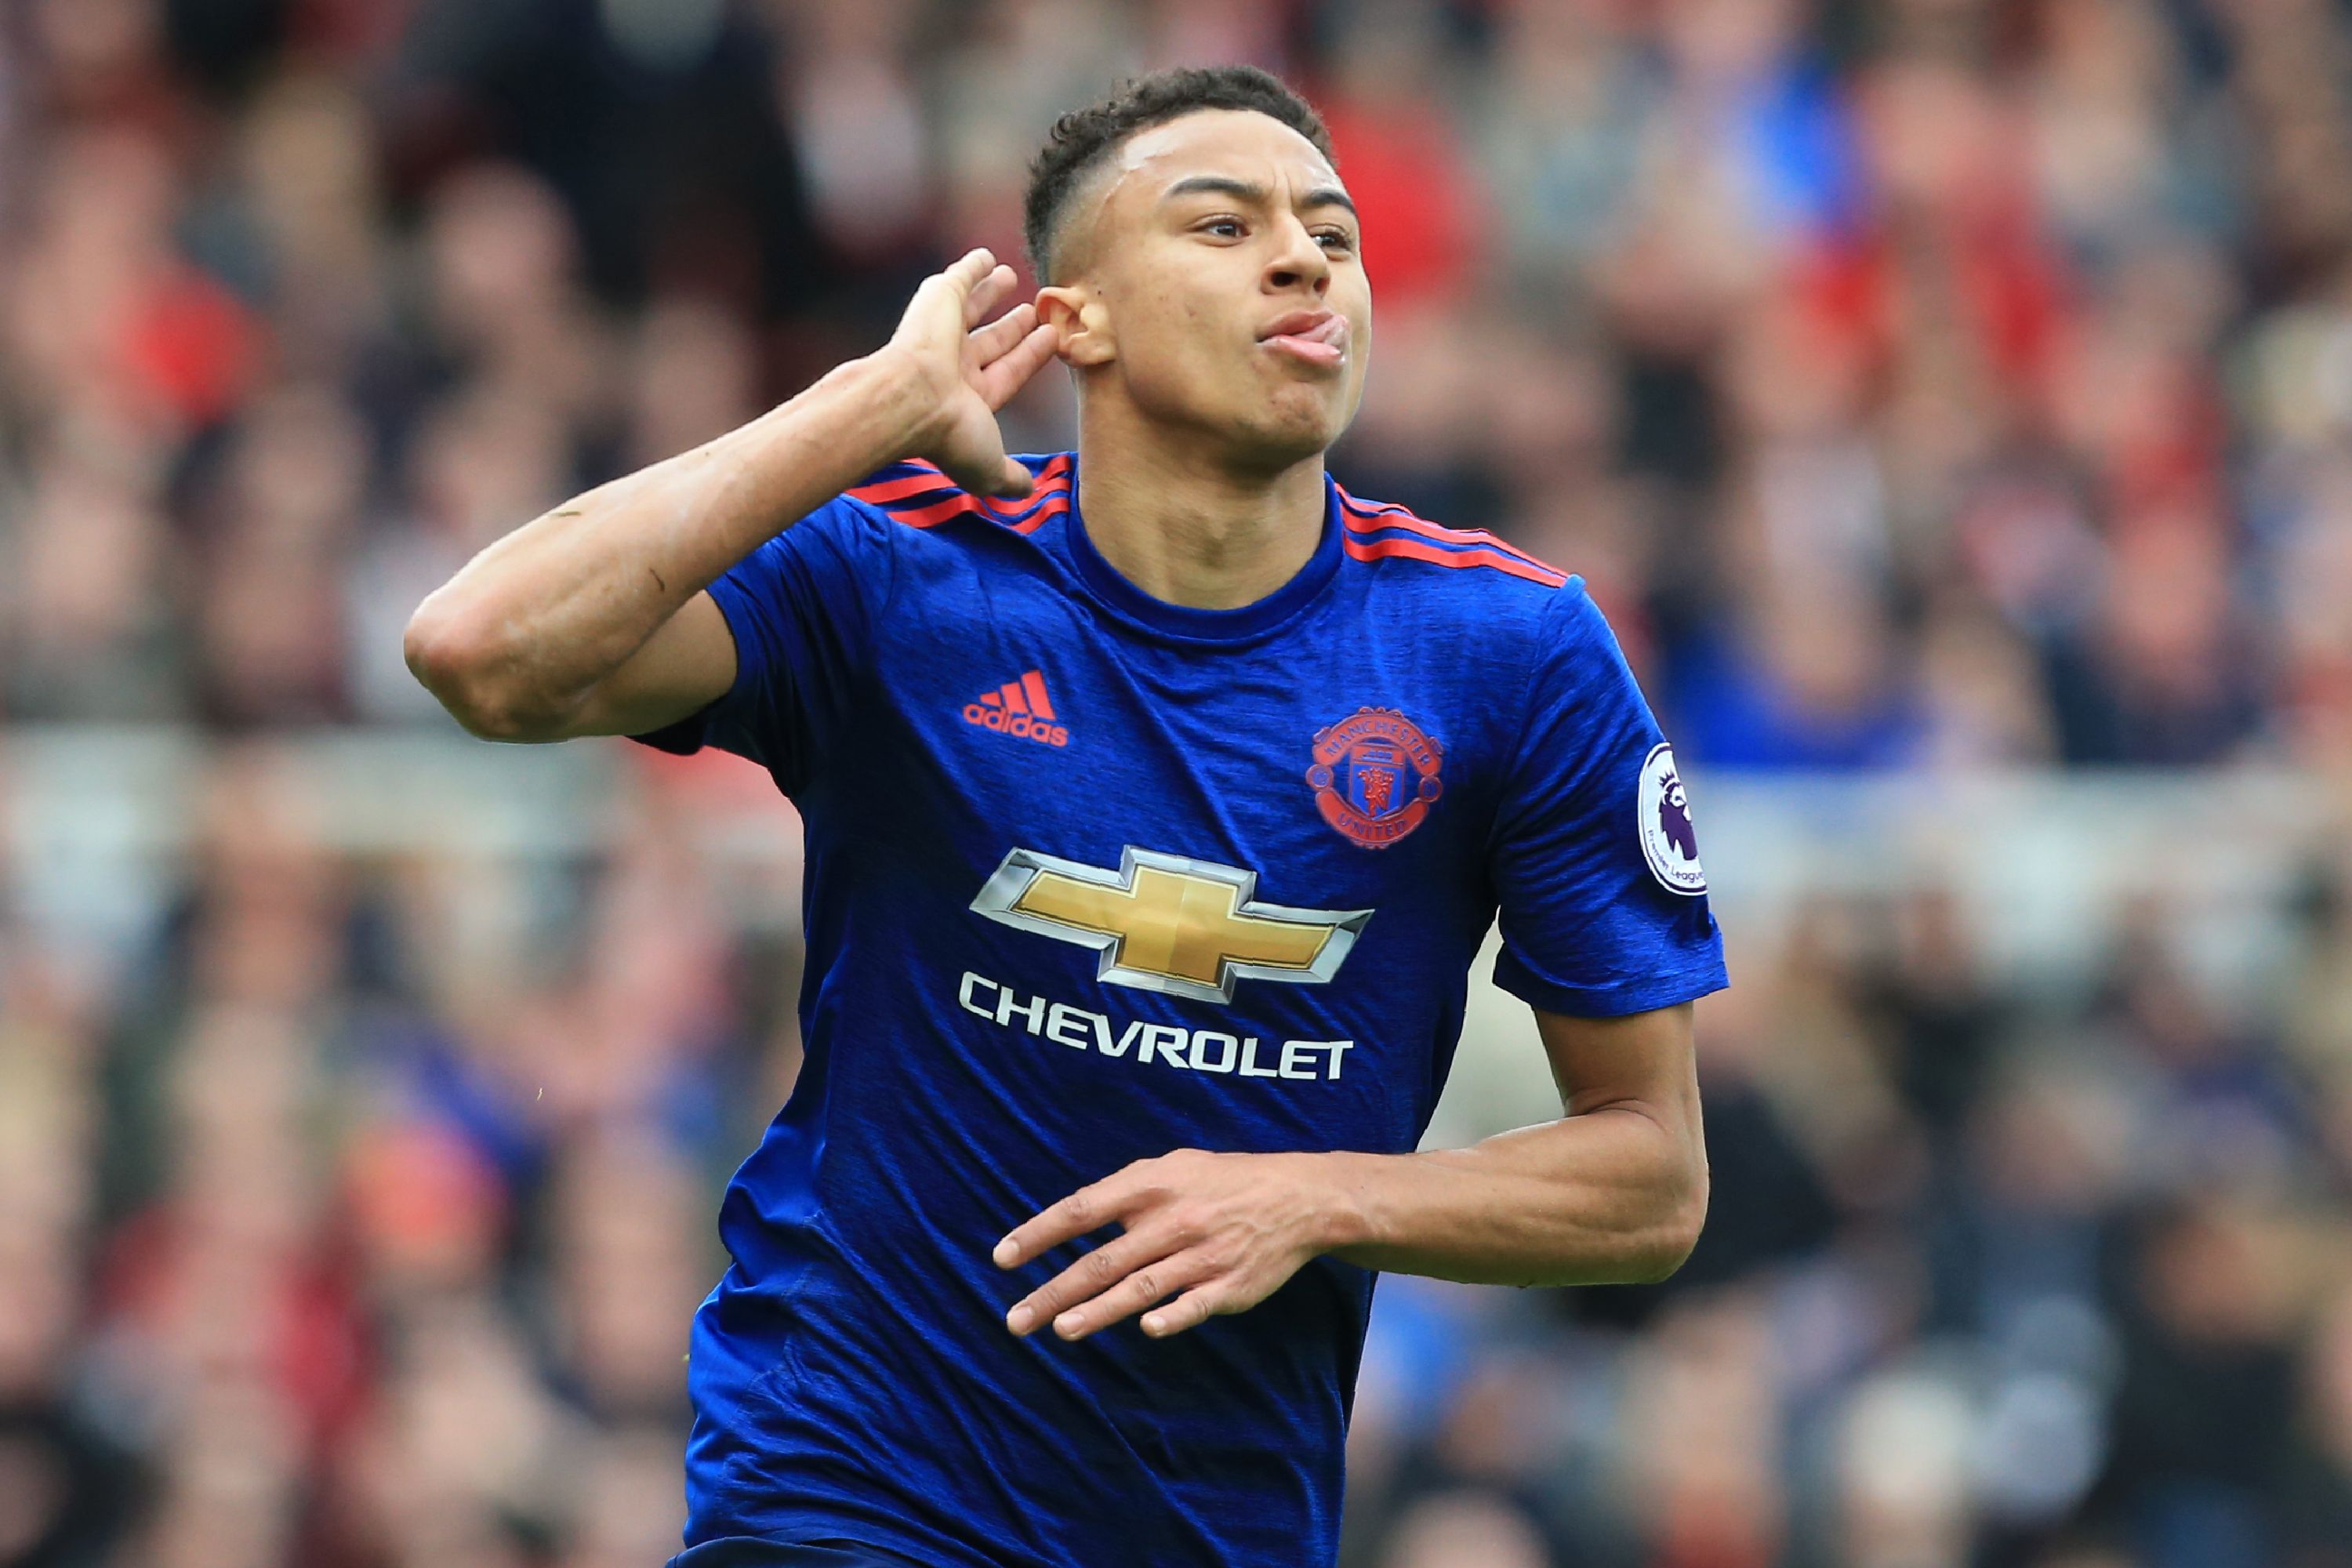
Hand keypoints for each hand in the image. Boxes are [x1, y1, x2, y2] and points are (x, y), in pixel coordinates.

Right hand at [882, 247, 1062, 498]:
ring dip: (991, 292)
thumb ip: (1008, 479)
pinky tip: (985, 256)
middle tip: (1032, 312)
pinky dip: (972, 266)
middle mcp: (954, 364)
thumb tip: (1027, 492)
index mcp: (968, 399)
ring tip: (1009, 276)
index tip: (1050, 340)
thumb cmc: (949, 435)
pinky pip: (958, 277)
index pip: (1008, 373)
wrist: (909, 400)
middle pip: (992, 340)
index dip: (1029, 358)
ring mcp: (943, 332)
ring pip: (974, 308)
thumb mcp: (988, 467)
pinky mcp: (936, 301)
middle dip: (1012, 328)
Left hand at [994, 1149, 1359, 1340]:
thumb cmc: (1222, 1182)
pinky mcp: (1229, 1285)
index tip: (1002, 1258)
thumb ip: (1124, 1192)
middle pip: (1102, 1260)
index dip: (1039, 1233)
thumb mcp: (1172, 1166)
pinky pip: (1196, 1304)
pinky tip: (1146, 1329)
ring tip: (1059, 1330)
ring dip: (1097, 1310)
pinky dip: (1172, 1316)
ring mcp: (1201, 1255)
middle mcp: (1173, 1219)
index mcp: (1152, 1184)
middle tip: (1015, 1320)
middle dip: (1054, 1292)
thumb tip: (1073, 1219)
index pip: (1082, 1209)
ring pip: (1140, 1287)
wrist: (1298, 1198)